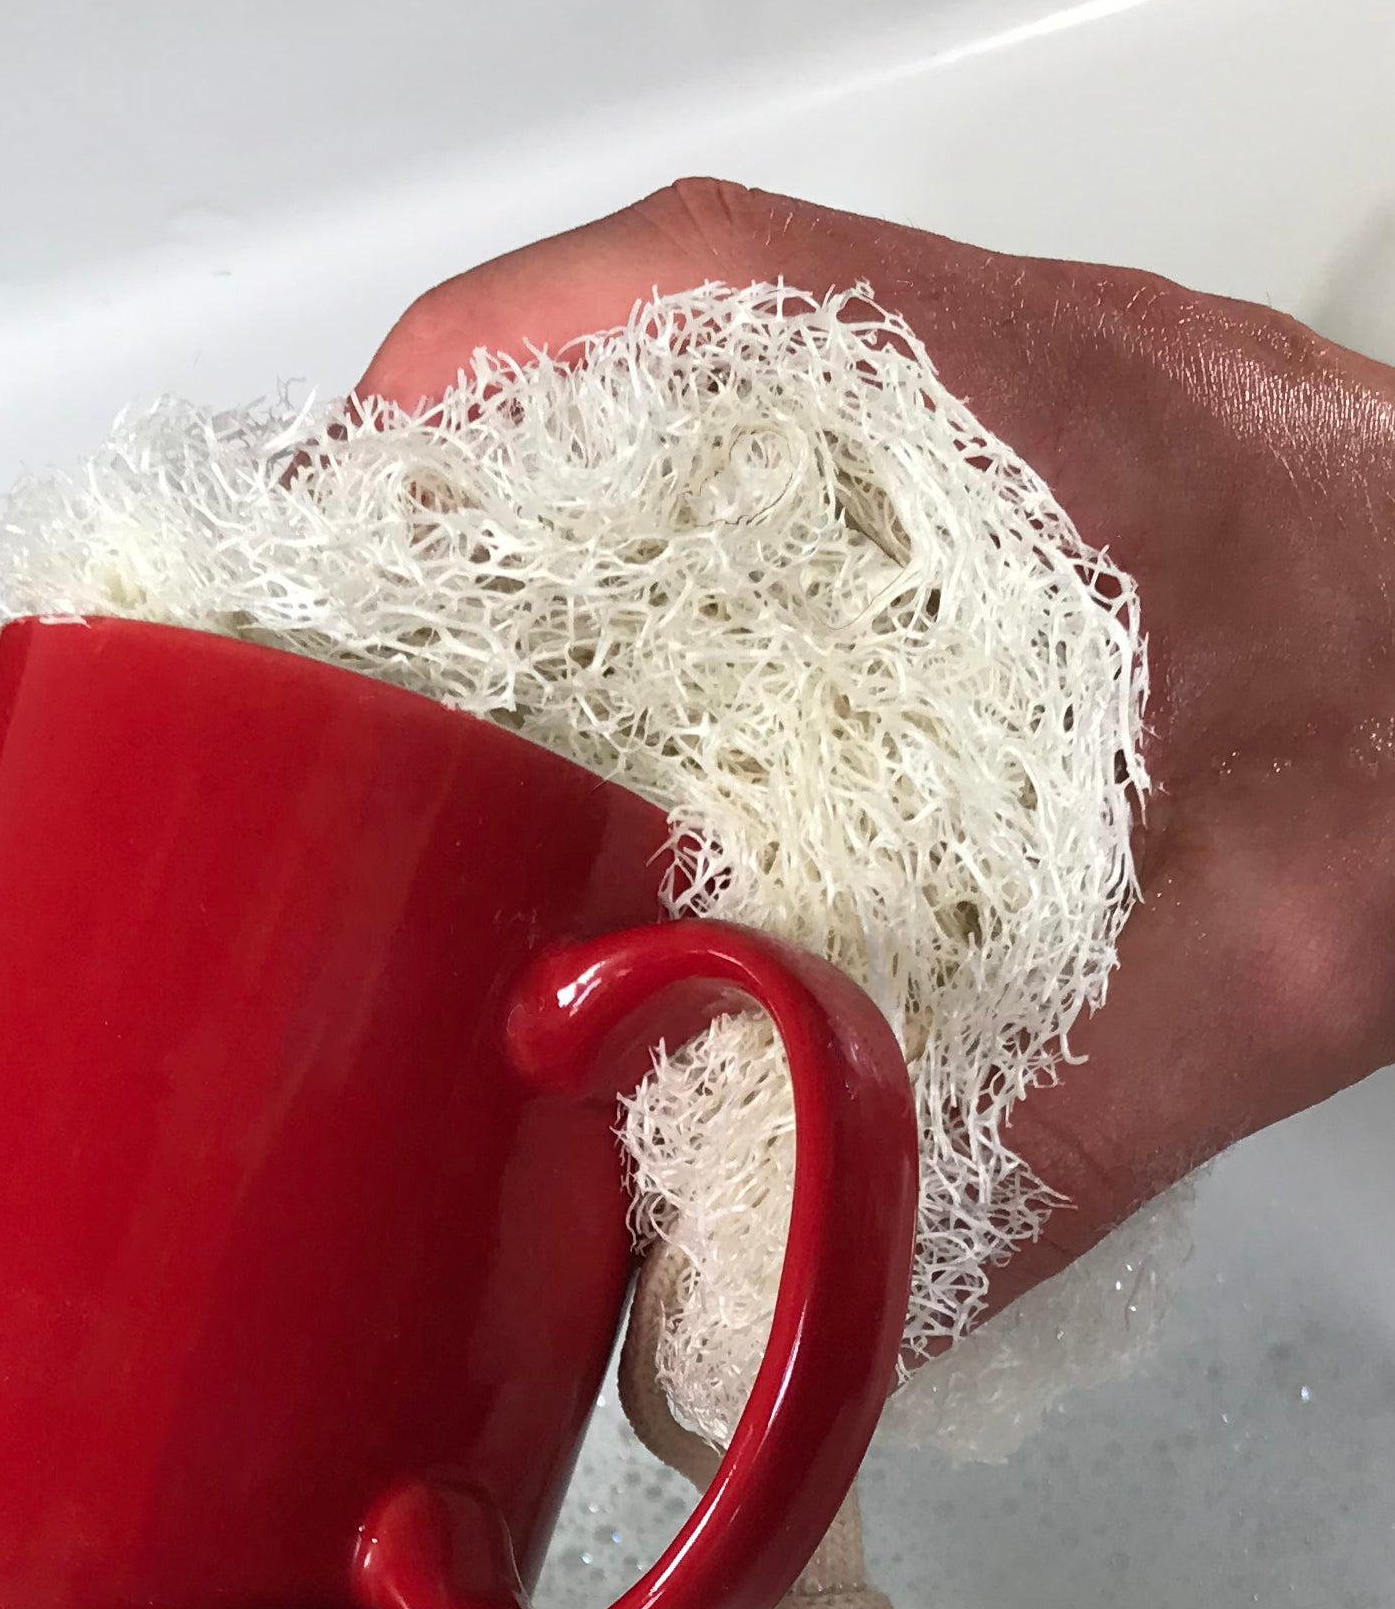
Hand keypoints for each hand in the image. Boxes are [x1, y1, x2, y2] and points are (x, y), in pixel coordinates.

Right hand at [358, 179, 1394, 1309]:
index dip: (480, 373)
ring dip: (562, 498)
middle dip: (469, 464)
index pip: (697, 292)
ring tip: (449, 659)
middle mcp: (1015, 372)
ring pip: (711, 385)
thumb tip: (794, 1316)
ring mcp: (1019, 399)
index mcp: (1047, 421)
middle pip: (653, 335)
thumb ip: (1035, 1149)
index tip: (342, 499)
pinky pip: (792, 454)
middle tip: (354, 621)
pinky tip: (636, 693)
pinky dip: (674, 543)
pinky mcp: (1032, 460)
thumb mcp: (1266, 965)